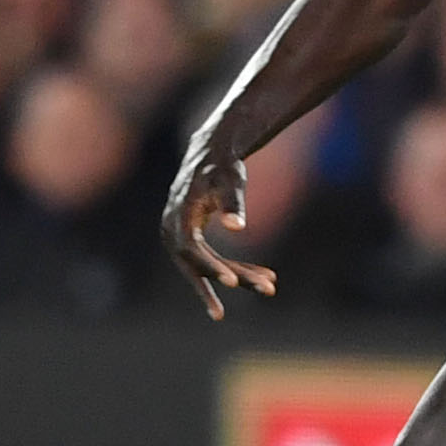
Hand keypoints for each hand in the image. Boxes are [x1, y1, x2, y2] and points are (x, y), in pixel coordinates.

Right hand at [163, 139, 276, 320]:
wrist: (210, 155)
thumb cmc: (221, 166)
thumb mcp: (230, 180)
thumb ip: (232, 202)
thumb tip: (237, 227)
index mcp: (179, 214)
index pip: (190, 248)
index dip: (210, 267)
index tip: (232, 282)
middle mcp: (174, 229)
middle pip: (201, 264)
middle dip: (235, 277)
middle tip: (268, 290)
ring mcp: (181, 236)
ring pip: (210, 266)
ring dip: (241, 277)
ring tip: (271, 287)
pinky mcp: (193, 239)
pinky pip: (214, 260)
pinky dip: (238, 268)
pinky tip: (265, 275)